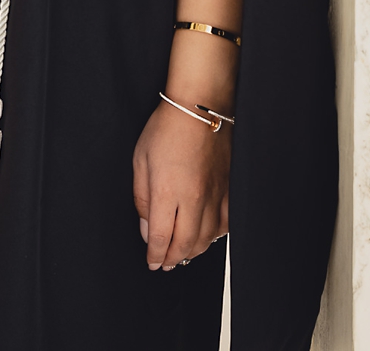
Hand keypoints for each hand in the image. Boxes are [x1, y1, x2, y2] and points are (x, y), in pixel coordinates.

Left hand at [131, 99, 230, 270]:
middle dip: (173, 259)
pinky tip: (208, 234)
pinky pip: (226, 221)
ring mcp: (216, 193)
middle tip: (165, 264)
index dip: (155, 256)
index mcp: (168, 192)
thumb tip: (147, 229)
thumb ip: (143, 200)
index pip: (161, 238)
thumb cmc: (167, 127)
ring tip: (183, 252)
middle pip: (186, 244)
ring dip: (194, 250)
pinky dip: (217, 234)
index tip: (151, 262)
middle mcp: (195, 198)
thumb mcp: (141, 162)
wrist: (201, 105)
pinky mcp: (229, 186)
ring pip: (208, 237)